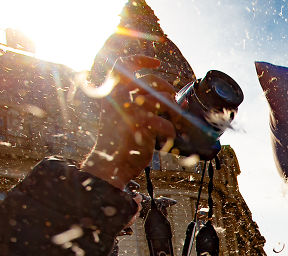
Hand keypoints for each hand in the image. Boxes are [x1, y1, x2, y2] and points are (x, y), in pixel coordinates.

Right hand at [81, 55, 176, 188]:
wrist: (110, 163)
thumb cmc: (122, 142)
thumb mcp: (128, 117)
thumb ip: (142, 104)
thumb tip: (176, 98)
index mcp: (111, 91)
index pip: (123, 64)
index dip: (141, 60)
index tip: (156, 62)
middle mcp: (117, 95)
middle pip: (150, 80)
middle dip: (168, 88)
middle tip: (174, 97)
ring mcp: (128, 108)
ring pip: (163, 99)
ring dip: (174, 111)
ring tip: (175, 121)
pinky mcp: (139, 123)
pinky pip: (166, 123)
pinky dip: (170, 132)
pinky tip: (167, 139)